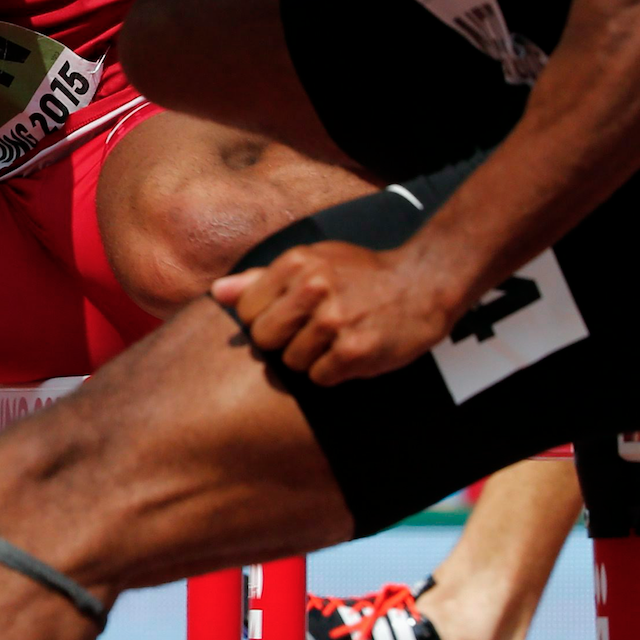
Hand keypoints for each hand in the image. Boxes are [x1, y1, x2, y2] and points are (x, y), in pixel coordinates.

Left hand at [211, 241, 464, 386]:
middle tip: (312, 331)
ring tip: (337, 338)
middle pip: (263, 339)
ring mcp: (334, 320)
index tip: (291, 316)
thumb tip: (217, 292)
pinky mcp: (355, 351)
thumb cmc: (360, 274)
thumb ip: (260, 279)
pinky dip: (334, 372)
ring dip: (312, 358)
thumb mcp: (311, 261)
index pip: (246, 311)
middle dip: (283, 342)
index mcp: (295, 263)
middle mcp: (312, 288)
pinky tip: (352, 351)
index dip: (266, 319)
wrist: (423, 283)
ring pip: (291, 362)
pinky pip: (320, 378)